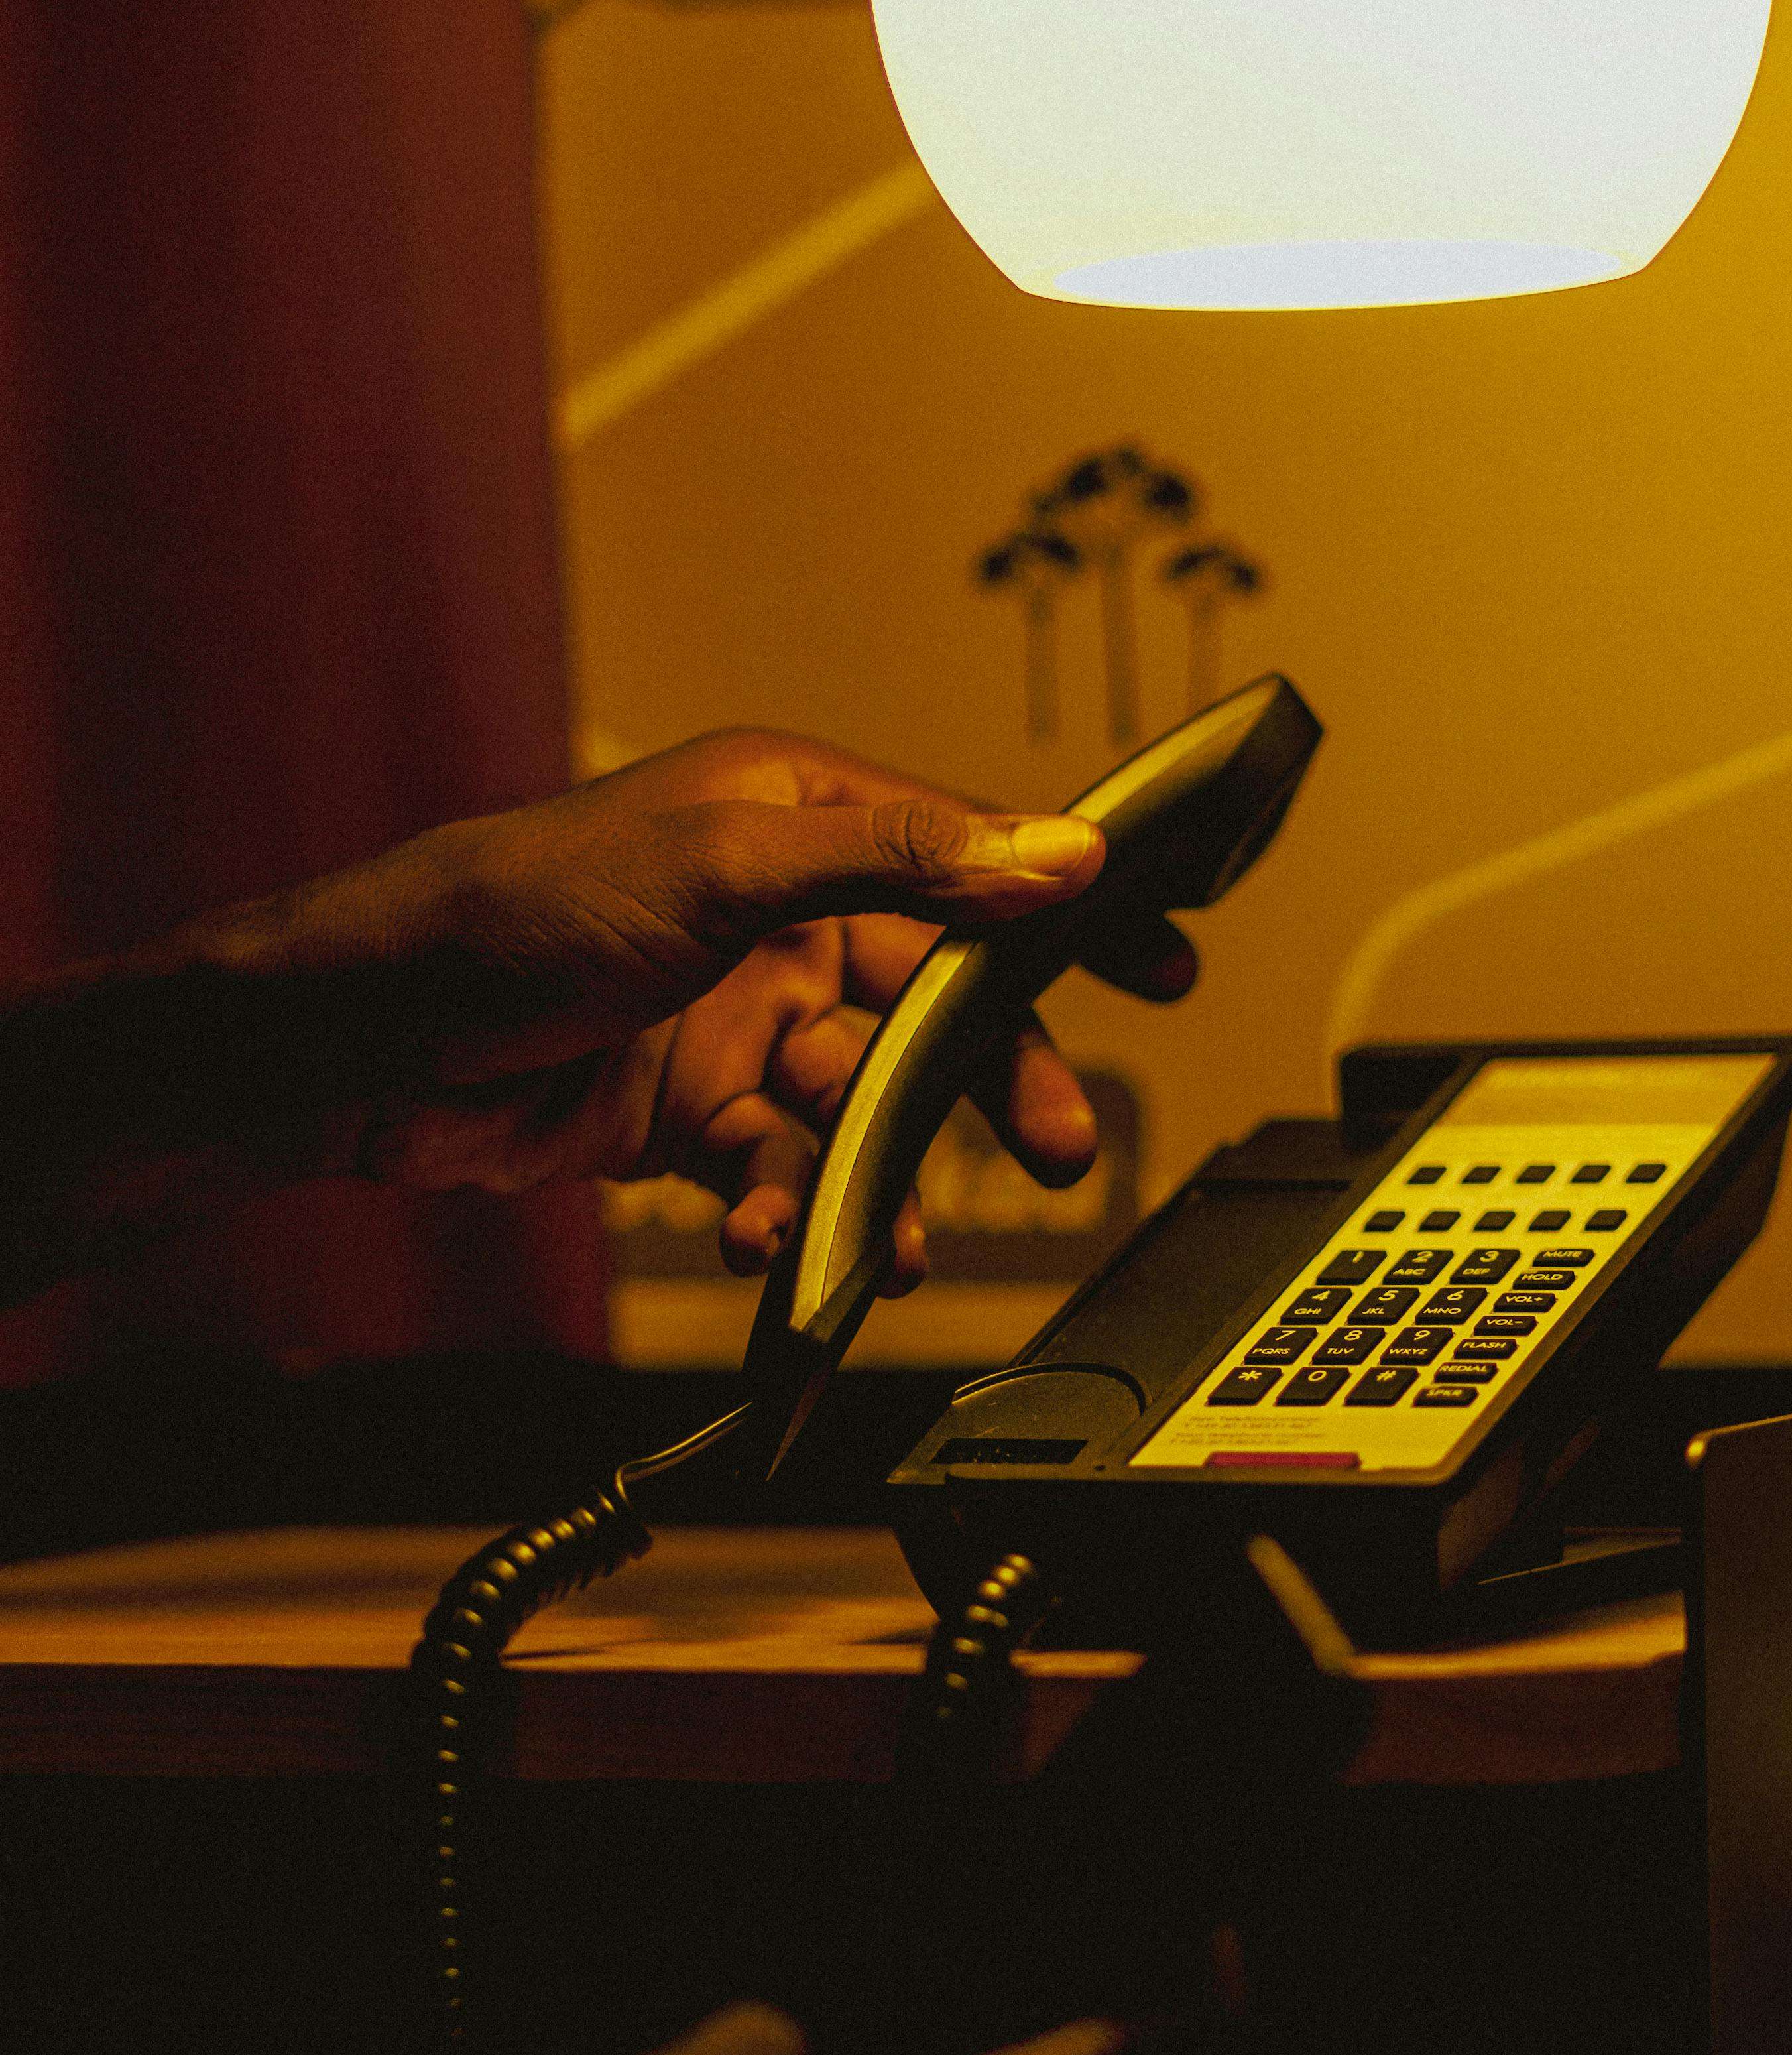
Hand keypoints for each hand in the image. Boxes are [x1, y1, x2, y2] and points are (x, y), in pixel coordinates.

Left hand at [200, 729, 1196, 1285]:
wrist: (365, 1040)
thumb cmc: (512, 911)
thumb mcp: (724, 862)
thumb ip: (901, 860)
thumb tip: (1054, 850)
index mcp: (796, 815)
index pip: (973, 857)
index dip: (1071, 911)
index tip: (1164, 960)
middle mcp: (778, 910)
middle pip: (934, 1000)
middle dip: (992, 1079)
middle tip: (1058, 1144)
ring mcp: (737, 1014)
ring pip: (860, 1103)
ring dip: (877, 1172)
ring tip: (888, 1239)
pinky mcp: (691, 1107)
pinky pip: (780, 1166)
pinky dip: (784, 1210)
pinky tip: (767, 1239)